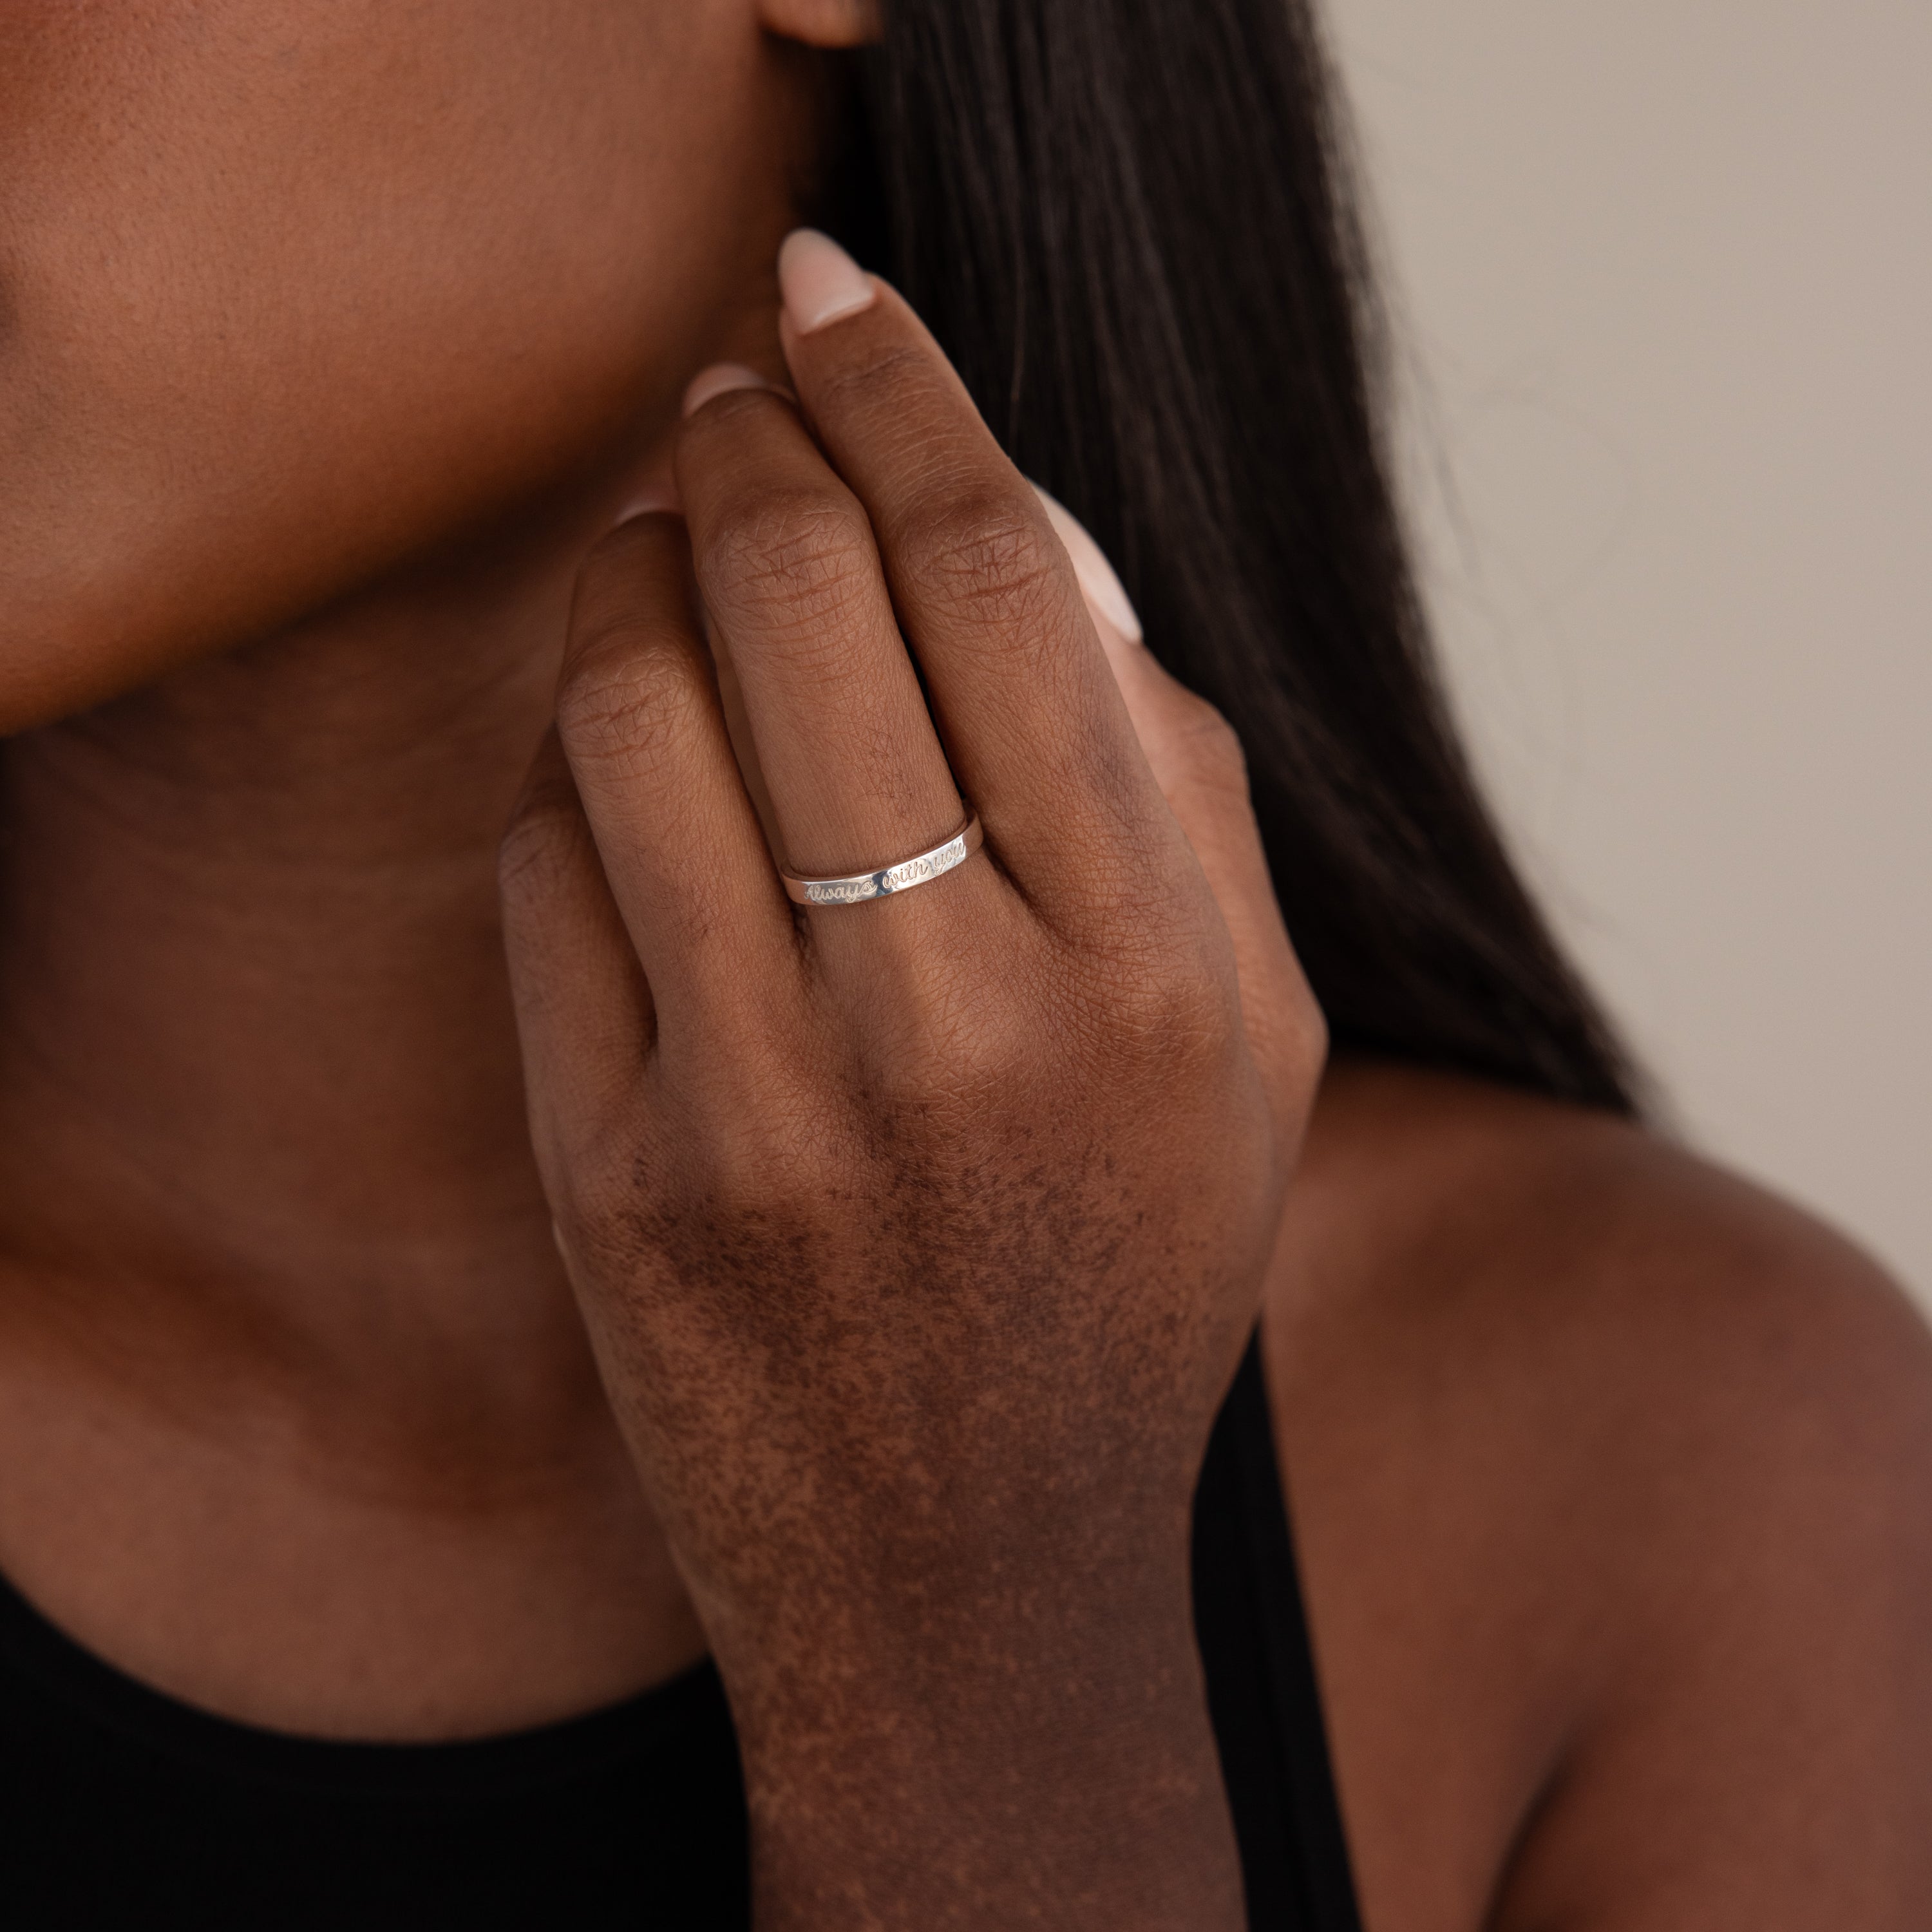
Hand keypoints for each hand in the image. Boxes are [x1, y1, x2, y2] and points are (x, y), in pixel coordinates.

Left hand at [500, 232, 1322, 1927]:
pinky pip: (545, 871)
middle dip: (746, 437)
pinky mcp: (615, 1175)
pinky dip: (573, 771)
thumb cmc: (1123, 1278)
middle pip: (807, 595)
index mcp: (1158, 971)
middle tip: (729, 389)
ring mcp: (769, 1107)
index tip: (839, 293)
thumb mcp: (1252, 1046)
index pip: (1008, 576)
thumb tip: (1036, 541)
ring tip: (662, 557)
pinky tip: (626, 773)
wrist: (971, 1580)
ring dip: (629, 578)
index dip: (906, 389)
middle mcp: (965, 1024)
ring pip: (634, 708)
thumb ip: (1181, 785)